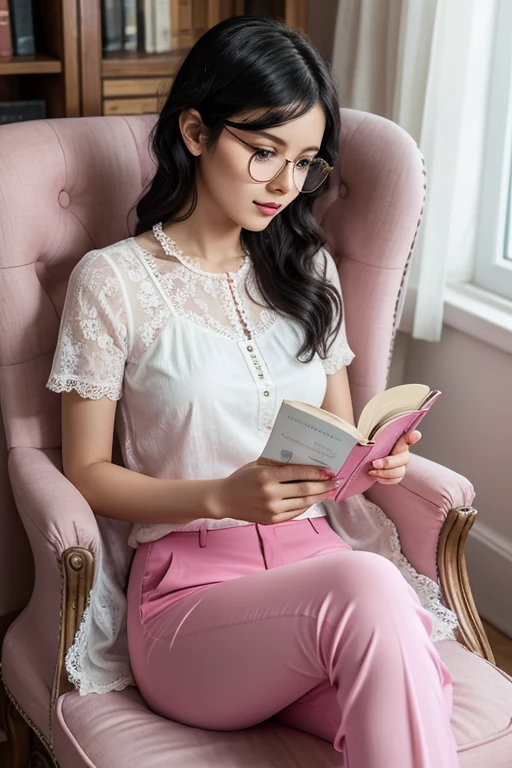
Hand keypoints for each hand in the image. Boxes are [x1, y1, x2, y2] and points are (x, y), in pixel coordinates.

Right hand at [207, 461, 340, 524]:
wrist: (223, 499)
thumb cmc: (241, 478)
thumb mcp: (257, 465)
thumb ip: (278, 464)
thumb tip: (303, 461)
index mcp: (266, 475)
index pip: (298, 473)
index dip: (317, 472)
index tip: (329, 471)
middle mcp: (270, 493)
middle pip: (305, 489)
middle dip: (323, 485)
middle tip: (335, 482)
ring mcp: (272, 509)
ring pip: (303, 503)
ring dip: (319, 497)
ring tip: (328, 492)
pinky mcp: (272, 520)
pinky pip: (295, 513)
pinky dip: (306, 506)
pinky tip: (313, 500)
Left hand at [367, 430, 421, 484]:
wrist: (369, 460)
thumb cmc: (372, 447)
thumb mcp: (371, 440)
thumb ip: (371, 435)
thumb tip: (360, 427)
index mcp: (398, 441)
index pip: (407, 437)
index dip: (412, 437)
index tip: (415, 435)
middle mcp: (403, 452)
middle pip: (403, 459)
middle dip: (388, 462)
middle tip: (374, 463)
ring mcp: (401, 465)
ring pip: (399, 471)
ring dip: (385, 473)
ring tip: (372, 471)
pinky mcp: (398, 474)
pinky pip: (395, 480)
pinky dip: (385, 479)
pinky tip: (376, 476)